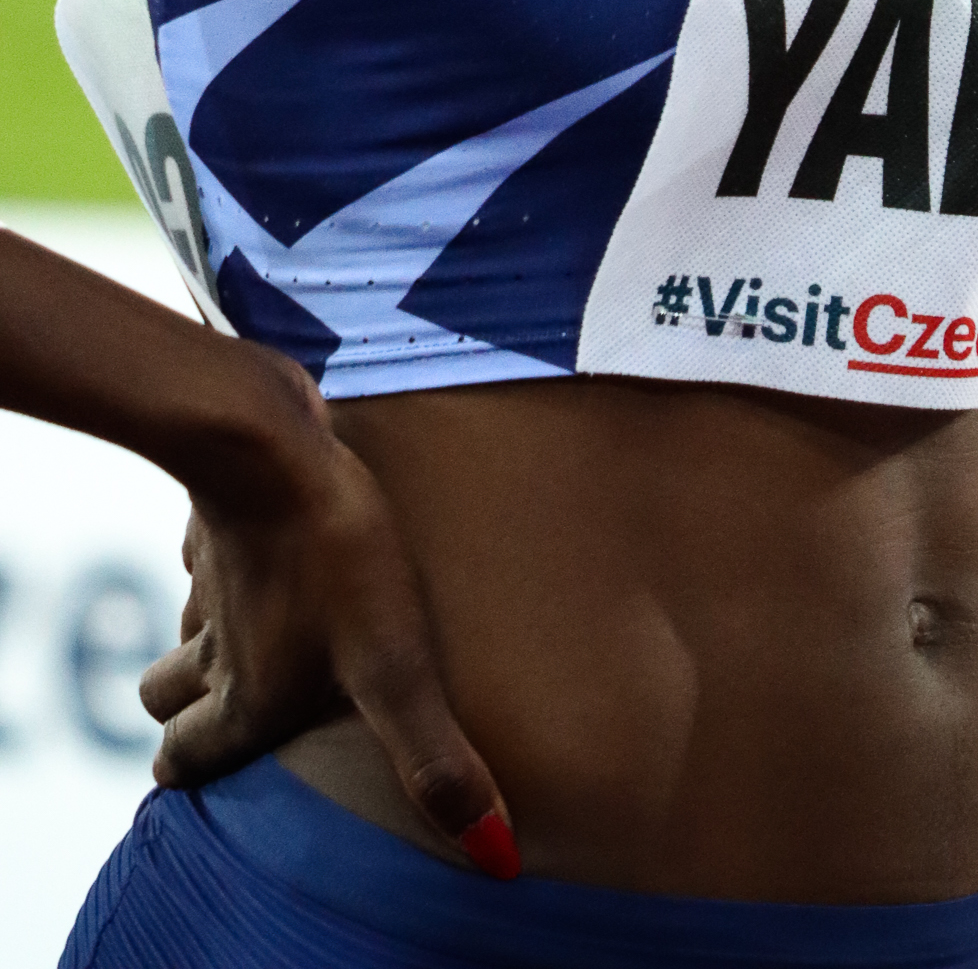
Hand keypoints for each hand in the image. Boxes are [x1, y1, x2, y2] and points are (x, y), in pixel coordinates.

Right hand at [137, 354, 514, 871]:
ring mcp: (207, 577)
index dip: (192, 773)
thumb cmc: (335, 558)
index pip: (182, 763)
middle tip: (224, 714)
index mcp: (239, 699)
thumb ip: (433, 758)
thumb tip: (494, 857)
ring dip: (206, 636)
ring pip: (184, 624)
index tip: (208, 779)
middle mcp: (210, 646)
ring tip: (254, 634)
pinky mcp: (217, 512)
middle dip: (185, 713)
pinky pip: (204, 550)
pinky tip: (268, 543)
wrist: (271, 441)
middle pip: (162, 699)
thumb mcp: (394, 666)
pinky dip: (223, 560)